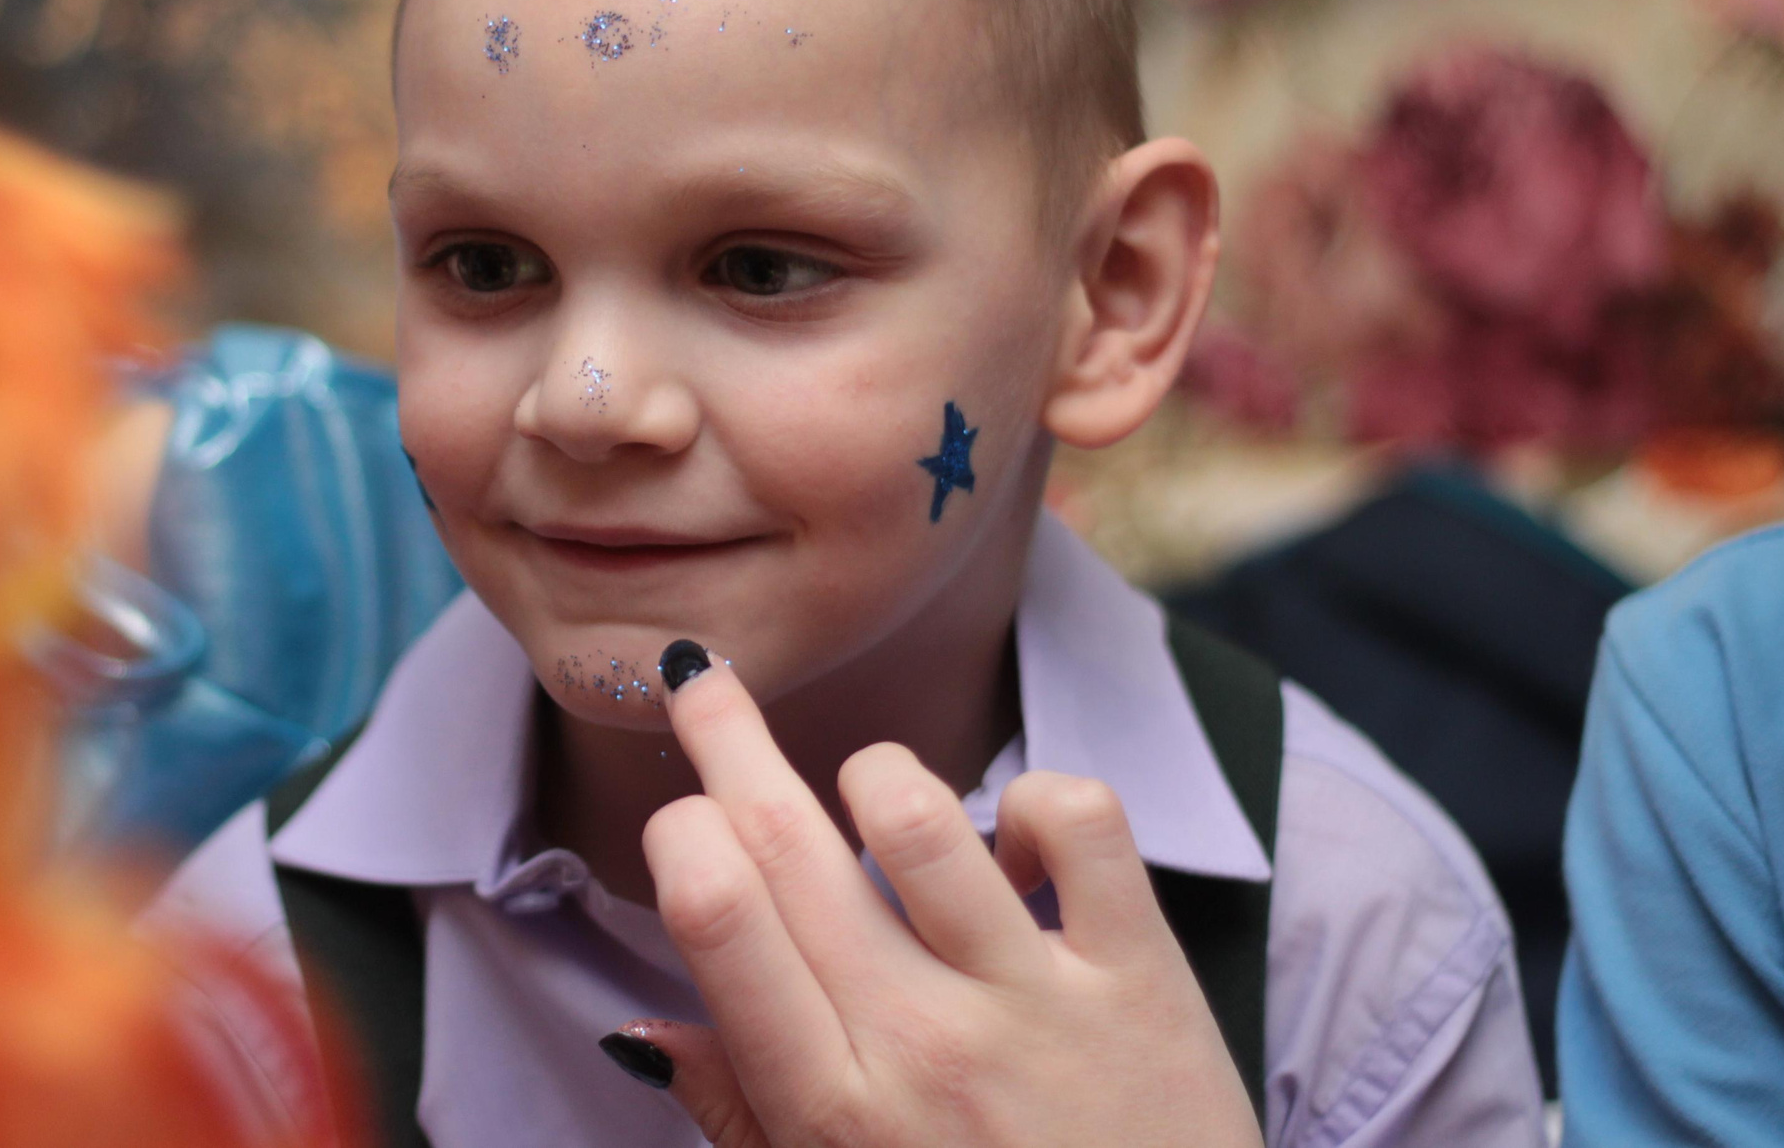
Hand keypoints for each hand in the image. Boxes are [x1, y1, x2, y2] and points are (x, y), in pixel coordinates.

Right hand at [611, 645, 1261, 1147]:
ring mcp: (1037, 1003)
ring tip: (874, 795)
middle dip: (727, 740)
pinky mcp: (1141, 974)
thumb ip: (740, 1116)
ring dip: (879, 777)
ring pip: (918, 812)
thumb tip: (643, 1030)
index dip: (682, 836)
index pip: (720, 922)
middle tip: (697, 680)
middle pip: (792, 845)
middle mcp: (926, 1046)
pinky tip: (1018, 845)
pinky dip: (1038, 801)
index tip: (681, 812)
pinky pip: (1077, 819)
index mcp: (836, 1111)